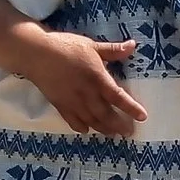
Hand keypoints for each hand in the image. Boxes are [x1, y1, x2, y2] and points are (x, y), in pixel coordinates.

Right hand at [24, 32, 148, 135]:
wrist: (37, 54)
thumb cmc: (66, 46)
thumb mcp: (92, 45)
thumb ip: (113, 50)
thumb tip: (133, 45)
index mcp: (97, 78)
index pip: (118, 97)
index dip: (131, 108)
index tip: (143, 117)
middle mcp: (87, 94)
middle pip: (106, 115)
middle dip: (118, 125)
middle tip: (128, 132)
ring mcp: (73, 101)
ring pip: (91, 120)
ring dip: (103, 128)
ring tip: (112, 133)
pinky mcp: (59, 104)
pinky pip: (72, 120)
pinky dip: (80, 126)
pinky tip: (86, 130)